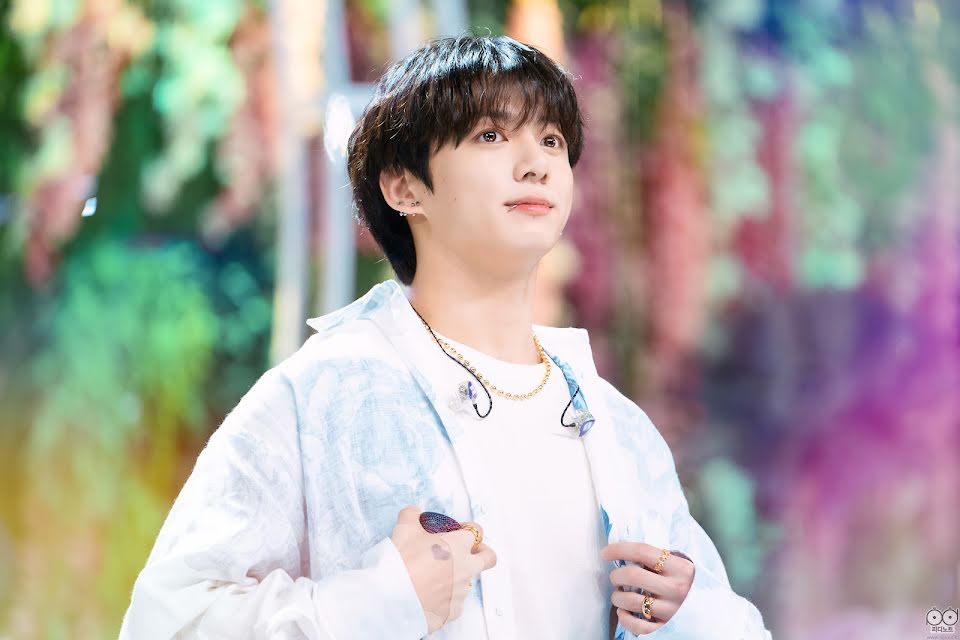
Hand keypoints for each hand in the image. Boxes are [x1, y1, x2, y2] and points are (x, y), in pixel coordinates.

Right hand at [391, 506, 497, 633]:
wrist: (392, 596)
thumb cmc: (402, 560)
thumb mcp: (405, 529)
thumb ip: (412, 515)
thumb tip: (413, 512)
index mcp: (459, 545)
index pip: (477, 531)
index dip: (467, 529)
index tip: (457, 531)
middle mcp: (466, 568)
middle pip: (489, 558)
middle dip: (482, 553)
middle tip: (467, 553)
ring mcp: (461, 592)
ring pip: (467, 582)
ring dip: (456, 578)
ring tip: (432, 579)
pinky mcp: (452, 612)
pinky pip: (454, 604)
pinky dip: (445, 600)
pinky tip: (428, 597)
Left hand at [600, 542, 694, 634]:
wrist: (710, 613)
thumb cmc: (686, 584)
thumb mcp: (679, 566)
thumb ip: (657, 559)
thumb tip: (623, 553)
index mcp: (680, 568)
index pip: (642, 551)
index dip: (619, 549)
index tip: (605, 553)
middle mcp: (677, 588)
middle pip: (633, 575)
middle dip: (616, 575)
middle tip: (615, 577)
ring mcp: (672, 611)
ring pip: (630, 601)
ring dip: (617, 597)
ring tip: (619, 595)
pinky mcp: (666, 628)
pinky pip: (636, 626)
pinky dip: (624, 618)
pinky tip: (624, 611)